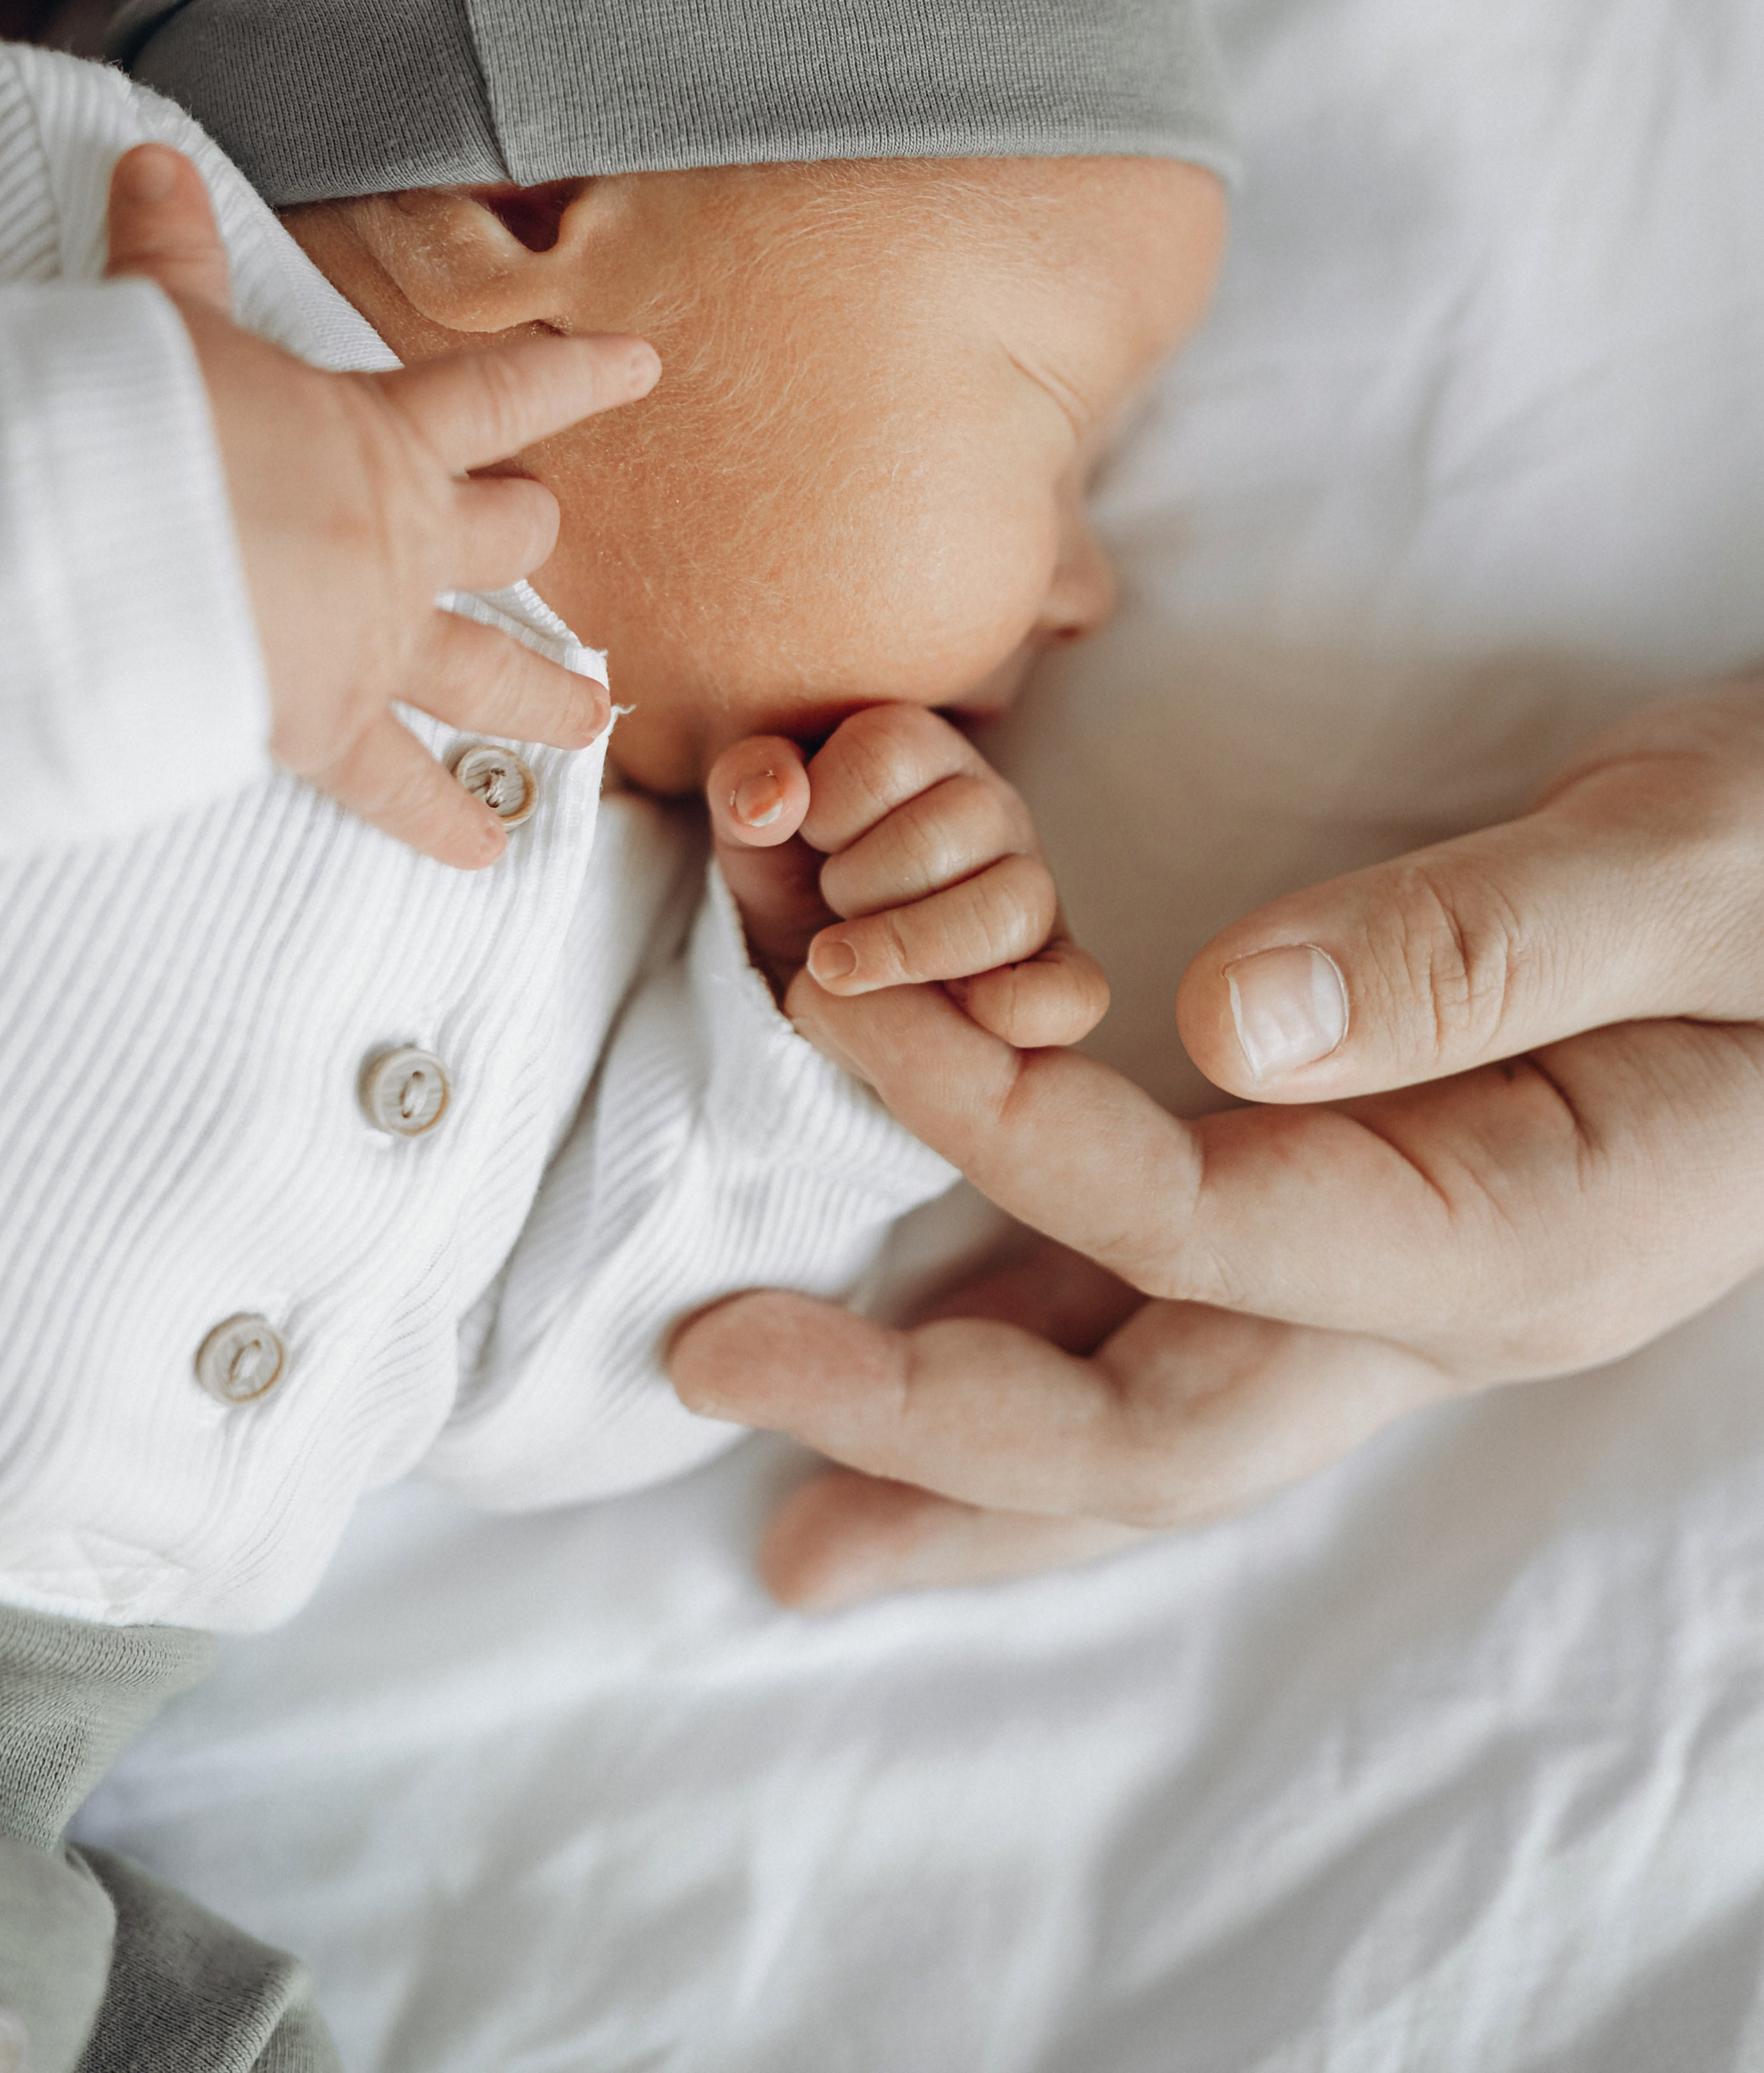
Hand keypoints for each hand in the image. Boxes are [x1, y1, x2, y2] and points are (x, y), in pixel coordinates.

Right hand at [108, 141, 658, 864]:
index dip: (578, 374)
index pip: (505, 393)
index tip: (641, 366)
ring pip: (495, 674)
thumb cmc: (155, 427)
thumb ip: (170, 257)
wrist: (128, 548)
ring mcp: (381, 642)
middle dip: (534, 540)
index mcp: (385, 438)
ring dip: (548, 696)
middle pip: (511, 540)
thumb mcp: (165, 327)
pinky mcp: (331, 726)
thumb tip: (151, 166)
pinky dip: (443, 822)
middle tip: (554, 545)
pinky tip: (485, 853)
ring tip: (593, 721)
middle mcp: (408, 543)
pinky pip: (401, 787)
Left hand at [668, 677, 1763, 1605]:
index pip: (1199, 1221)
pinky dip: (1049, 1353)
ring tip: (792, 1514)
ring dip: (964, 1459)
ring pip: (1158, 1418)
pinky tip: (947, 1352)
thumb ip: (1487, 950)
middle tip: (720, 1376)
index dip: (1003, 1131)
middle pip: (1152, 1426)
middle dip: (925, 1418)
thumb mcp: (1697, 871)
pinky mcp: (1386, 1227)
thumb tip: (1235, 1019)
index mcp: (1517, 1231)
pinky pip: (1185, 1330)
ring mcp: (1413, 1286)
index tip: (848, 1014)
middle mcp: (1446, 1302)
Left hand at [706, 702, 1108, 1046]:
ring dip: (909, 948)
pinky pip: (1072, 993)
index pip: (890, 748)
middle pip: (949, 830)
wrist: (812, 969)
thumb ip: (746, 782)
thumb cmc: (791, 877)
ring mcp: (1035, 894)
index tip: (810, 838)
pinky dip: (1013, 1009)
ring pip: (1012, 908)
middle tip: (831, 905)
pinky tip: (949, 1008)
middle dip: (858, 882)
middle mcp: (996, 812)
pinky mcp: (1056, 976)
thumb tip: (773, 802)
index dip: (827, 804)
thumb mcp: (750, 823)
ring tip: (848, 965)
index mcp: (929, 754)